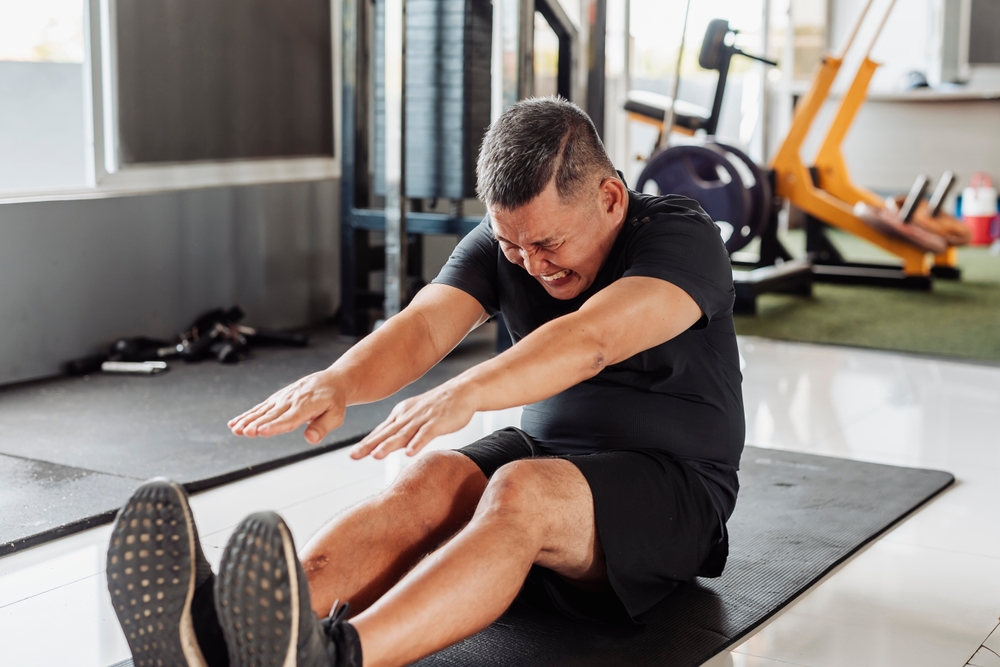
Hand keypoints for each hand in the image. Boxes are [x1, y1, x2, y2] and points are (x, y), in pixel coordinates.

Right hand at [228, 370, 346, 444]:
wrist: (330, 381)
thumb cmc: (333, 400)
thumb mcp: (336, 415)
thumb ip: (323, 427)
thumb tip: (311, 439)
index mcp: (306, 406)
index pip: (289, 418)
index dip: (275, 426)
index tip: (262, 431)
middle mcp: (291, 401)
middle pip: (272, 415)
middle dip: (257, 423)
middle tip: (244, 432)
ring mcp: (282, 399)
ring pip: (262, 411)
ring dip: (247, 420)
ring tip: (235, 429)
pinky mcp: (277, 399)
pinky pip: (260, 407)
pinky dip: (247, 415)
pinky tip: (234, 423)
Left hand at [350, 380, 476, 459]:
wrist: (462, 391)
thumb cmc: (439, 406)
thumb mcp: (415, 415)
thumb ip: (402, 430)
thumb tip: (388, 446)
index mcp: (401, 414)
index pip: (381, 432)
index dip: (367, 443)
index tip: (353, 455)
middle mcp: (408, 416)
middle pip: (386, 433)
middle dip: (369, 445)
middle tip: (354, 456)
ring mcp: (423, 418)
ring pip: (403, 434)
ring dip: (389, 445)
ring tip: (376, 456)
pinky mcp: (438, 422)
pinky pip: (427, 433)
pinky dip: (418, 443)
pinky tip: (410, 453)